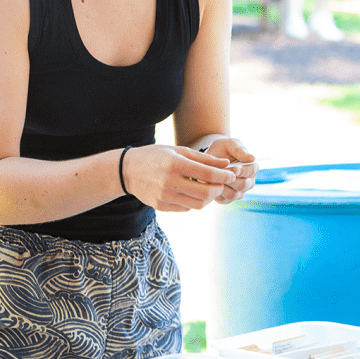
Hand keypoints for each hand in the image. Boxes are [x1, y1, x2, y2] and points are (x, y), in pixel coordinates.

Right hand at [122, 144, 237, 211]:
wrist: (127, 170)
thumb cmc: (156, 156)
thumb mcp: (178, 150)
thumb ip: (203, 158)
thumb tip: (226, 164)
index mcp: (175, 164)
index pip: (208, 174)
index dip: (224, 175)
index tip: (232, 174)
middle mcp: (169, 182)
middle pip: (206, 193)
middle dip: (219, 189)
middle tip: (222, 183)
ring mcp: (164, 196)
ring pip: (198, 204)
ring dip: (209, 198)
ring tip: (210, 189)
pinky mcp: (161, 206)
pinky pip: (186, 208)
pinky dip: (195, 202)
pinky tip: (194, 193)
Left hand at [200, 137, 257, 203]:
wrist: (209, 158)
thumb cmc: (222, 149)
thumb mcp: (230, 144)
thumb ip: (240, 150)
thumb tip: (252, 158)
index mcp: (252, 167)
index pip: (252, 171)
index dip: (243, 170)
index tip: (234, 168)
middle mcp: (248, 182)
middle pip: (243, 184)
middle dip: (230, 178)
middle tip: (218, 172)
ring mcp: (239, 192)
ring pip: (234, 194)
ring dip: (222, 186)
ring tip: (213, 177)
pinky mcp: (228, 199)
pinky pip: (224, 200)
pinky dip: (217, 193)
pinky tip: (211, 184)